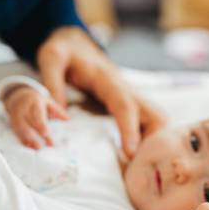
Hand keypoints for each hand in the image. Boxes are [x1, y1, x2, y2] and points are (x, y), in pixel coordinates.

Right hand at [3, 86, 68, 149]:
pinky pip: (17, 132)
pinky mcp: (13, 123)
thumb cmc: (37, 102)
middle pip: (29, 123)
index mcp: (34, 103)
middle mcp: (24, 109)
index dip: (41, 124)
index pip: (37, 114)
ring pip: (21, 129)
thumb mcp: (48, 102)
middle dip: (35, 135)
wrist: (18, 97)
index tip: (45, 134)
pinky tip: (30, 147)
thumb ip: (58, 111)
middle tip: (43, 146)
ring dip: (29, 140)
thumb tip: (68, 119)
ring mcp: (17, 116)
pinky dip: (23, 140)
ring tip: (37, 148)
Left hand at [37, 26, 166, 156]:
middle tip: (141, 166)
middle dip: (155, 140)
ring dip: (154, 143)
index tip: (131, 152)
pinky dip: (147, 142)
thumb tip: (58, 113)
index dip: (129, 129)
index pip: (125, 105)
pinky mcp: (131, 105)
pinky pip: (148, 125)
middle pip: (155, 115)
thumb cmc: (64, 50)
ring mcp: (131, 97)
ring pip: (157, 121)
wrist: (75, 42)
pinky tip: (135, 159)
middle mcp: (126, 89)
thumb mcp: (51, 56)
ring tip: (138, 167)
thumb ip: (51, 81)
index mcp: (108, 79)